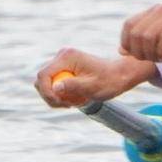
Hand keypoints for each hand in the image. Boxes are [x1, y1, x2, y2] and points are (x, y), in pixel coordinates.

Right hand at [34, 49, 156, 108]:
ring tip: (75, 101)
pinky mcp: (64, 68)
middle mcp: (62, 56)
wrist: (119, 75)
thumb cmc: (109, 81)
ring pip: (46, 83)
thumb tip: (55, 87)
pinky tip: (76, 98)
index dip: (46, 92)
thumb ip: (73, 86)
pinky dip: (62, 94)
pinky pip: (54, 84)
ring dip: (57, 97)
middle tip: (69, 105)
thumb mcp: (92, 87)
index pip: (43, 75)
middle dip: (51, 96)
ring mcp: (62, 61)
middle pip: (42, 80)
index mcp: (67, 57)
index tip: (60, 103)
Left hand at [119, 5, 161, 64]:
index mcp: (154, 11)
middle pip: (137, 34)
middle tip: (152, 60)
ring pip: (148, 36)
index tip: (135, 55)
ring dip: (151, 54)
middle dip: (140, 52)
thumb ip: (143, 43)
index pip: (129, 25)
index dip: (127, 43)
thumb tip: (122, 50)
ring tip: (160, 59)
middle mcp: (161, 9)